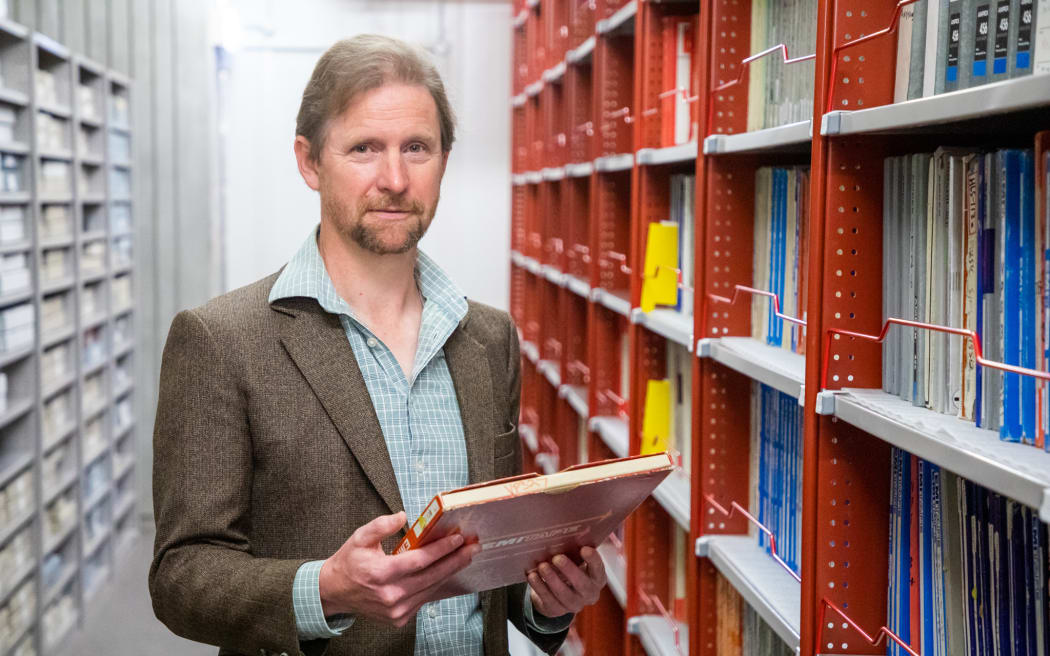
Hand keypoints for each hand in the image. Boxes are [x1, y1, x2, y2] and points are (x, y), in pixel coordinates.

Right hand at [318, 511, 479, 626]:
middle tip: (473, 547)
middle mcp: (390, 595)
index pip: (419, 560)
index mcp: (380, 574)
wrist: (335, 592)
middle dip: (455, 560)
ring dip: (450, 573)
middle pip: (431, 576)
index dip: (441, 549)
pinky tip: (449, 573)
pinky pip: (424, 600)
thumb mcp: (360, 537)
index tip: (458, 538)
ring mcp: (396, 611)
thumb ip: (381, 525)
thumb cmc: (349, 562)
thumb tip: (403, 516)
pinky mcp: (399, 619)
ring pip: (431, 589)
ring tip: (466, 557)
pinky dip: (438, 586)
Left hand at [527, 546, 606, 616]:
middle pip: (582, 585)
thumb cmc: (569, 570)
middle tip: (557, 558)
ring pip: (564, 594)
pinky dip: (539, 587)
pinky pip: (548, 599)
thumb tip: (566, 534)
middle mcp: (589, 594)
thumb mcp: (575, 561)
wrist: (556, 593)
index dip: (593, 560)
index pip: (598, 569)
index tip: (584, 548)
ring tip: (542, 566)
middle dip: (569, 570)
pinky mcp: (557, 610)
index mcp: (597, 579)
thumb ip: (574, 551)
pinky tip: (533, 576)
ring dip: (552, 579)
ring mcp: (574, 605)